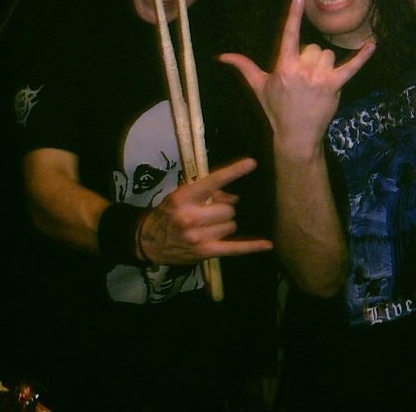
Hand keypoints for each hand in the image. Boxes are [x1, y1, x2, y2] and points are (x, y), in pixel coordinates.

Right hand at [138, 157, 272, 264]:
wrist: (147, 241)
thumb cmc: (168, 214)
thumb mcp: (181, 196)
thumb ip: (207, 193)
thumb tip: (234, 198)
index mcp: (184, 197)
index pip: (213, 181)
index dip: (233, 171)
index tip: (252, 163)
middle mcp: (191, 217)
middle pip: (228, 209)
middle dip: (225, 209)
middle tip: (212, 212)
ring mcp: (198, 236)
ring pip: (231, 225)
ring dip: (225, 224)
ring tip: (210, 227)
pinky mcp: (205, 252)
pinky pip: (234, 248)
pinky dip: (252, 246)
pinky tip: (267, 244)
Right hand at [220, 0, 374, 155]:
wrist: (295, 136)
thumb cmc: (276, 110)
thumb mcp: (259, 87)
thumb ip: (244, 67)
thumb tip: (222, 56)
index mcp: (284, 67)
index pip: (288, 35)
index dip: (293, 16)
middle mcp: (302, 70)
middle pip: (313, 48)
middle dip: (310, 58)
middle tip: (304, 78)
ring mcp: (320, 78)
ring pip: (328, 55)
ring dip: (325, 64)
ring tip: (316, 81)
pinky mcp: (334, 86)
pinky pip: (352, 67)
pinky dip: (363, 56)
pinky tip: (372, 45)